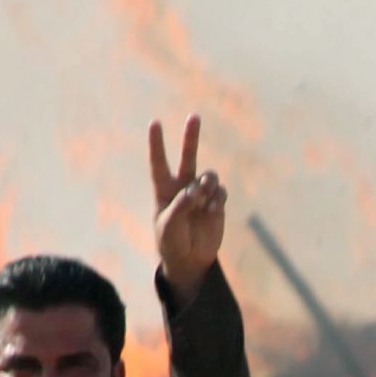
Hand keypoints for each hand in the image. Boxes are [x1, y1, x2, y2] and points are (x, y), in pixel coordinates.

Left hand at [152, 115, 227, 294]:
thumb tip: (197, 189)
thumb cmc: (172, 242)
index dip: (157, 144)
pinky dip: (217, 200)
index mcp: (164, 190)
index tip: (155, 123)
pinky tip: (212, 211)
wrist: (190, 259)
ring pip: (208, 176)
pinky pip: (220, 192)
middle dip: (191, 137)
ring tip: (202, 200)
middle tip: (194, 117)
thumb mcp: (170, 226)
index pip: (159, 163)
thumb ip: (181, 205)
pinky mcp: (216, 202)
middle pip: (188, 156)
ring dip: (207, 186)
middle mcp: (183, 187)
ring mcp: (201, 193)